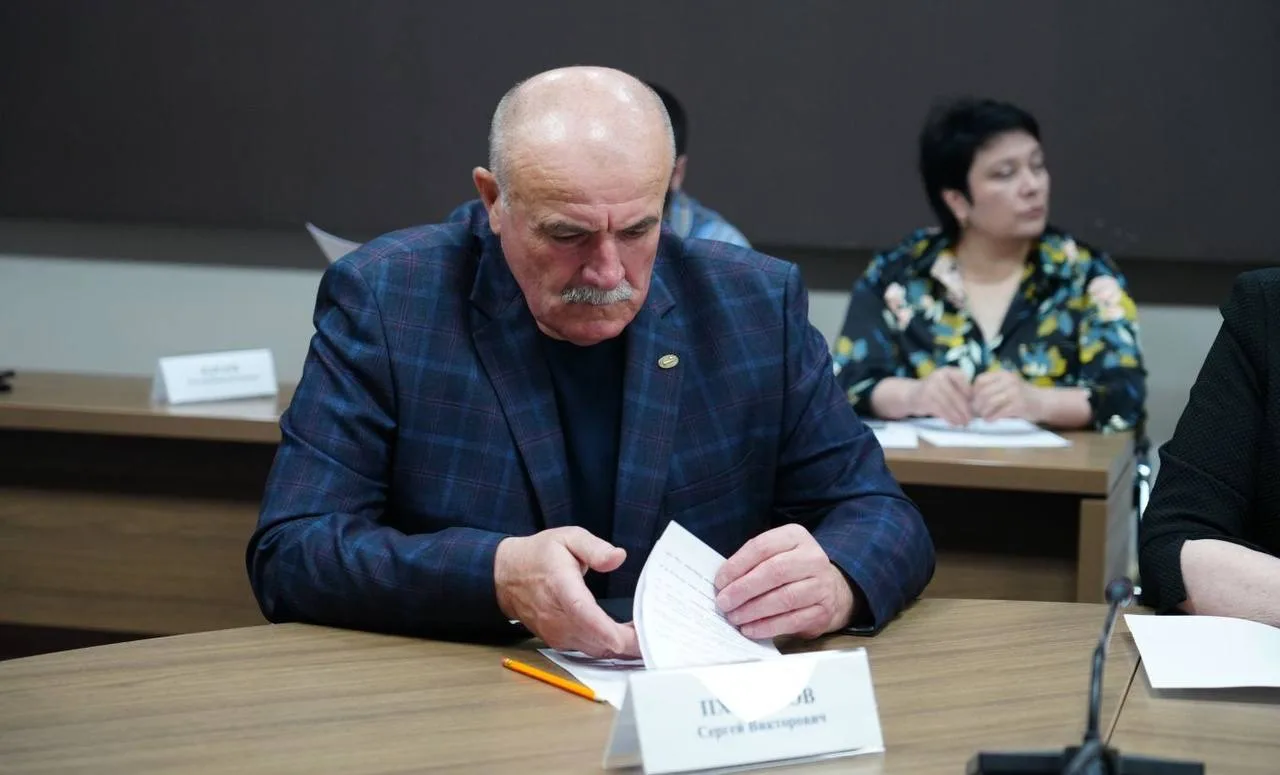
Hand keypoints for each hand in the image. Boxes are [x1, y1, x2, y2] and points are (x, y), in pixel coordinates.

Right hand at [494, 527, 638, 657]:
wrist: (506, 577)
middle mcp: (557, 616)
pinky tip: (626, 637)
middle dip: (629, 642)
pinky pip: (589, 651)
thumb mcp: (568, 538)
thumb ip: (594, 547)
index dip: (605, 629)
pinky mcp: (559, 642)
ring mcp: (557, 633)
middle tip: (658, 634)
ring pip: (596, 650)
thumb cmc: (539, 555)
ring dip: (622, 647)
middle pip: (596, 639)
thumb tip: (618, 557)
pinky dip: (609, 647)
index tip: (627, 639)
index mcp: (560, 586)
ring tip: (647, 635)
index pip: (582, 612)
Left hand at [713, 524, 855, 639]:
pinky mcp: (824, 610)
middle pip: (774, 572)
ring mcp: (822, 584)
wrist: (830, 589)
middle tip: (724, 602)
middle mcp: (812, 557)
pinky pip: (792, 620)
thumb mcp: (775, 555)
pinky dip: (768, 626)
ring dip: (753, 610)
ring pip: (784, 598)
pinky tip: (751, 629)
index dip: (737, 565)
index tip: (720, 582)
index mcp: (796, 537)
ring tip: (734, 617)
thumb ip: (751, 563)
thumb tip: (722, 584)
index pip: (762, 546)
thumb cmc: (791, 571)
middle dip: (743, 589)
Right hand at [908, 367, 971, 426]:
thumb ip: (959, 391)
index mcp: (947, 371)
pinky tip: (954, 423)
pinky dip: (949, 418)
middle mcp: (939, 376)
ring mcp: (930, 387)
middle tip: (971, 419)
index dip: (970, 393)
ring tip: (964, 423)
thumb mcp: (947, 385)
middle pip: (956, 395)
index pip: (963, 380)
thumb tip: (975, 405)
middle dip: (965, 409)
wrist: (911, 394)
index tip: (974, 404)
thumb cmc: (935, 391)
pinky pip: (941, 411)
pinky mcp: (925, 399)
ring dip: (958, 416)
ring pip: (949, 405)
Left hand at [971, 370, 1042, 422]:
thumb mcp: (1007, 385)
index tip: (973, 400)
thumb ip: (992, 388)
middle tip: (976, 412)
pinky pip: (999, 412)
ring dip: (983, 412)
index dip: (973, 392)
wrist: (1045, 402)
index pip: (980, 380)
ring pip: (990, 402)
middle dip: (977, 404)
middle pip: (983, 393)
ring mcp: (1015, 392)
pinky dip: (992, 417)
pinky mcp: (1019, 405)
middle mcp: (1009, 380)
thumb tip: (971, 400)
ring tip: (984, 416)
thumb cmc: (1022, 396)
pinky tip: (990, 420)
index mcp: (1004, 374)